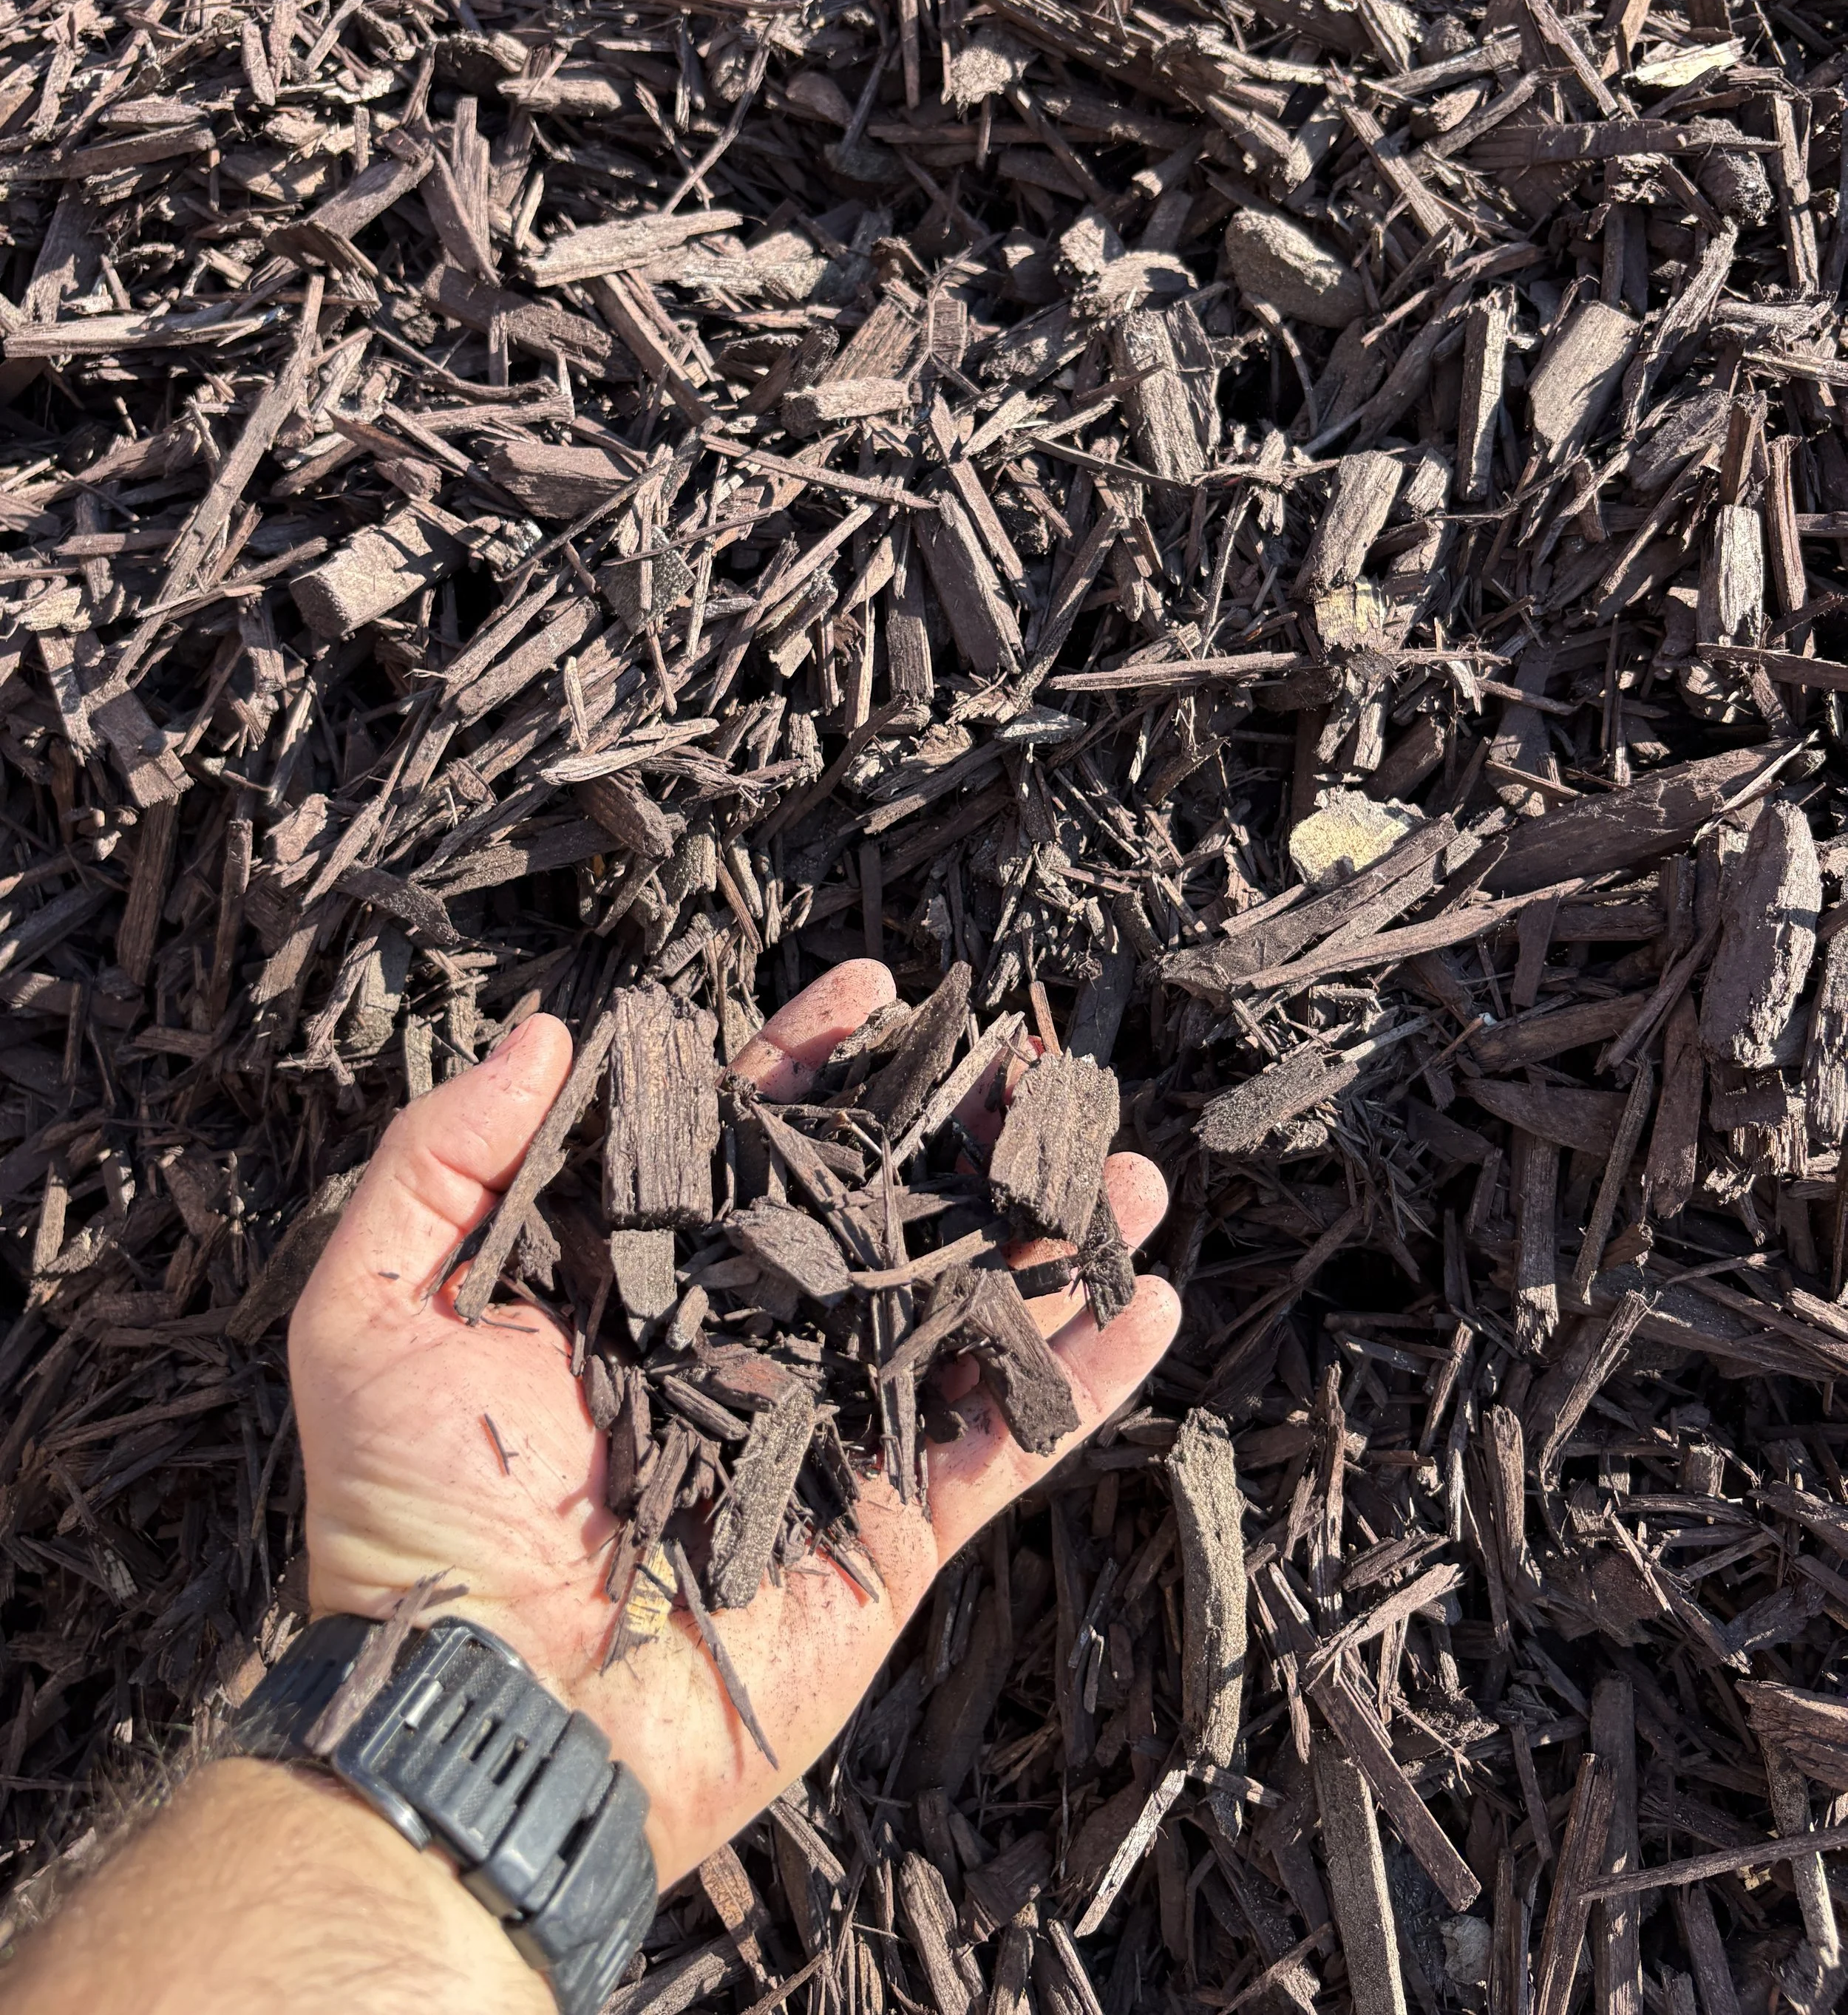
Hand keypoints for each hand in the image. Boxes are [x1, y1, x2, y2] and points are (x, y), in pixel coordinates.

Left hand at [289, 961, 1178, 1885]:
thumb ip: (448, 1156)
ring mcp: (832, 1430)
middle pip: (879, 1208)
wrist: (486, 1708)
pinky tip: (1147, 1301)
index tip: (875, 987)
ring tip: (1123, 1168)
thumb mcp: (375, 1308)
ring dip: (1048, 1236)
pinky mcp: (893, 1527)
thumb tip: (548, 1029)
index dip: (812, 1059)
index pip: (747, 1141)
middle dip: (959, 1131)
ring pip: (961, 1308)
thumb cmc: (417, 1512)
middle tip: (1029, 1066)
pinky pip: (1005, 1437)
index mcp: (649, 1279)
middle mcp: (752, 1338)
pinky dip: (1082, 1375)